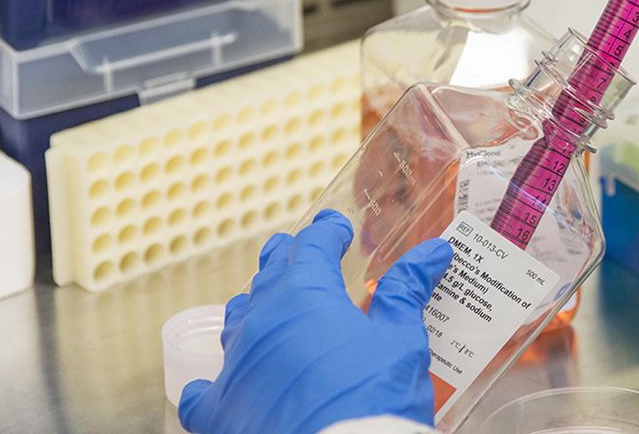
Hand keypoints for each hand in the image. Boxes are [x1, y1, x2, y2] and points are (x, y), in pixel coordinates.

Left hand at [178, 210, 452, 433]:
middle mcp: (261, 322)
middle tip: (298, 251)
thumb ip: (407, 291)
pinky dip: (216, 383)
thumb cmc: (374, 397)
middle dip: (286, 259)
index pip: (312, 247)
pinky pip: (205, 390)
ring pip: (236, 321)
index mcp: (304, 295)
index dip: (326, 233)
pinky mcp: (221, 410)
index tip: (336, 229)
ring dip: (254, 307)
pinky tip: (219, 382)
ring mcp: (236, 365)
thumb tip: (432, 252)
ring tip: (267, 304)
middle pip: (268, 275)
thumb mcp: (400, 340)